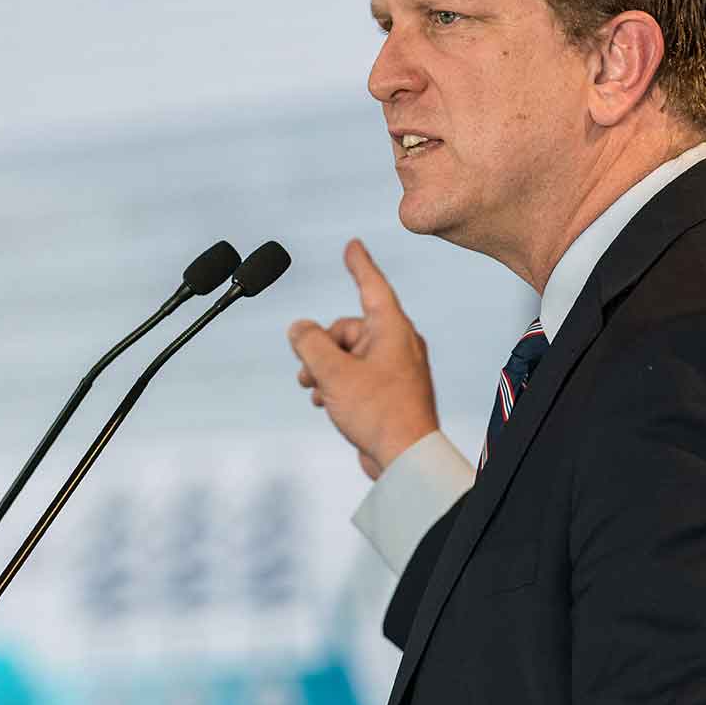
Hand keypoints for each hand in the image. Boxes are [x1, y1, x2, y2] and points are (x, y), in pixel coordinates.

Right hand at [288, 238, 438, 478]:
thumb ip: (309, 343)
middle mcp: (397, 344)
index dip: (358, 264)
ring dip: (325, 370)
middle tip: (308, 373)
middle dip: (320, 348)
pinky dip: (338, 384)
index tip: (352, 246)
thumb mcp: (333, 372)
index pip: (372, 286)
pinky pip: (357, 375)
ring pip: (348, 355)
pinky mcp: (390, 391)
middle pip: (347, 329)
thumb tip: (299, 328)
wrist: (405, 458)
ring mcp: (395, 369)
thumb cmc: (379, 412)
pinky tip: (327, 403)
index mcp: (392, 329)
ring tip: (316, 392)